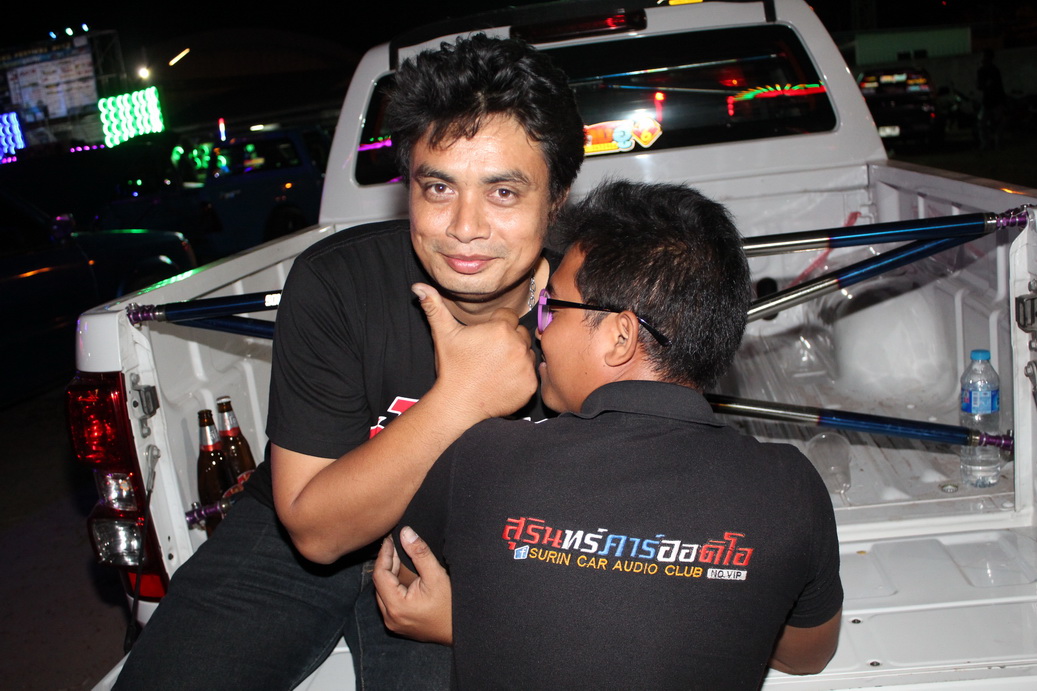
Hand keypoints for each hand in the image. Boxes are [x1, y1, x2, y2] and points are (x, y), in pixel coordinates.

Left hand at [373, 527, 452, 644]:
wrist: (461, 631)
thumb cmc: (451, 607)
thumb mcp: (436, 576)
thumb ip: (419, 553)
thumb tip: (405, 533)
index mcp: (396, 606)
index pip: (380, 574)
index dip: (384, 554)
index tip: (390, 540)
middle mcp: (390, 617)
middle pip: (379, 584)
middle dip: (386, 562)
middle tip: (395, 545)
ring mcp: (394, 623)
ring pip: (383, 592)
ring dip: (389, 574)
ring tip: (399, 556)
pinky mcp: (399, 624)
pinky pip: (389, 601)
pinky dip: (393, 586)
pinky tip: (402, 575)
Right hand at [414, 283, 536, 421]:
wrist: (457, 402)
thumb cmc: (451, 367)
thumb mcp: (443, 334)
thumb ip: (434, 306)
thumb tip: (419, 286)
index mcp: (501, 329)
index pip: (509, 317)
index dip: (496, 326)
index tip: (485, 339)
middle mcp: (518, 345)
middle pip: (521, 334)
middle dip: (509, 340)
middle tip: (490, 355)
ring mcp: (526, 366)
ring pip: (527, 353)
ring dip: (517, 357)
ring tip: (496, 368)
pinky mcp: (530, 385)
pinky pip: (531, 374)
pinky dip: (520, 377)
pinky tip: (502, 381)